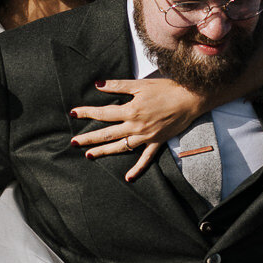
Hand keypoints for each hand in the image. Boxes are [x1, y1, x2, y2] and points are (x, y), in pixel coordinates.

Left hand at [70, 78, 205, 181]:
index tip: (73, 113)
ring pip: (121, 147)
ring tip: (88, 156)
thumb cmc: (166, 88)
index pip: (103, 113)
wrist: (190, 99)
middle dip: (88, 138)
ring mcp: (146, 137)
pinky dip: (137, 169)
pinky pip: (145, 159)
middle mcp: (136, 126)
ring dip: (104, 152)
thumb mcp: (140, 84)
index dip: (87, 112)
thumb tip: (98, 84)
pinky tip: (127, 178)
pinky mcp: (157, 142)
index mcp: (131, 110)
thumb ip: (118, 85)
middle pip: (107, 134)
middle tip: (73, 142)